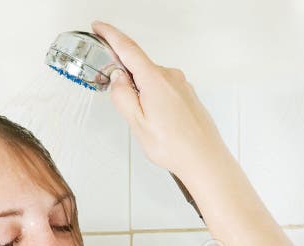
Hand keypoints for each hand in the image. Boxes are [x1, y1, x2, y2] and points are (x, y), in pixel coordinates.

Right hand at [90, 20, 231, 178]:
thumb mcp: (137, 123)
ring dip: (141, 93)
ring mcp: (182, 85)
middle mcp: (171, 77)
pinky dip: (154, 98)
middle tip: (120, 101)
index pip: (128, 49)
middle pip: (139, 66)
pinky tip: (157, 121)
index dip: (110, 35)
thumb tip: (117, 77)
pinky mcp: (187, 94)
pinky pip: (163, 88)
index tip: (99, 27)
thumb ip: (122, 96)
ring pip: (151, 80)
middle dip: (125, 77)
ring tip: (145, 122)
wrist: (205, 159)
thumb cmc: (176, 146)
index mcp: (155, 80)